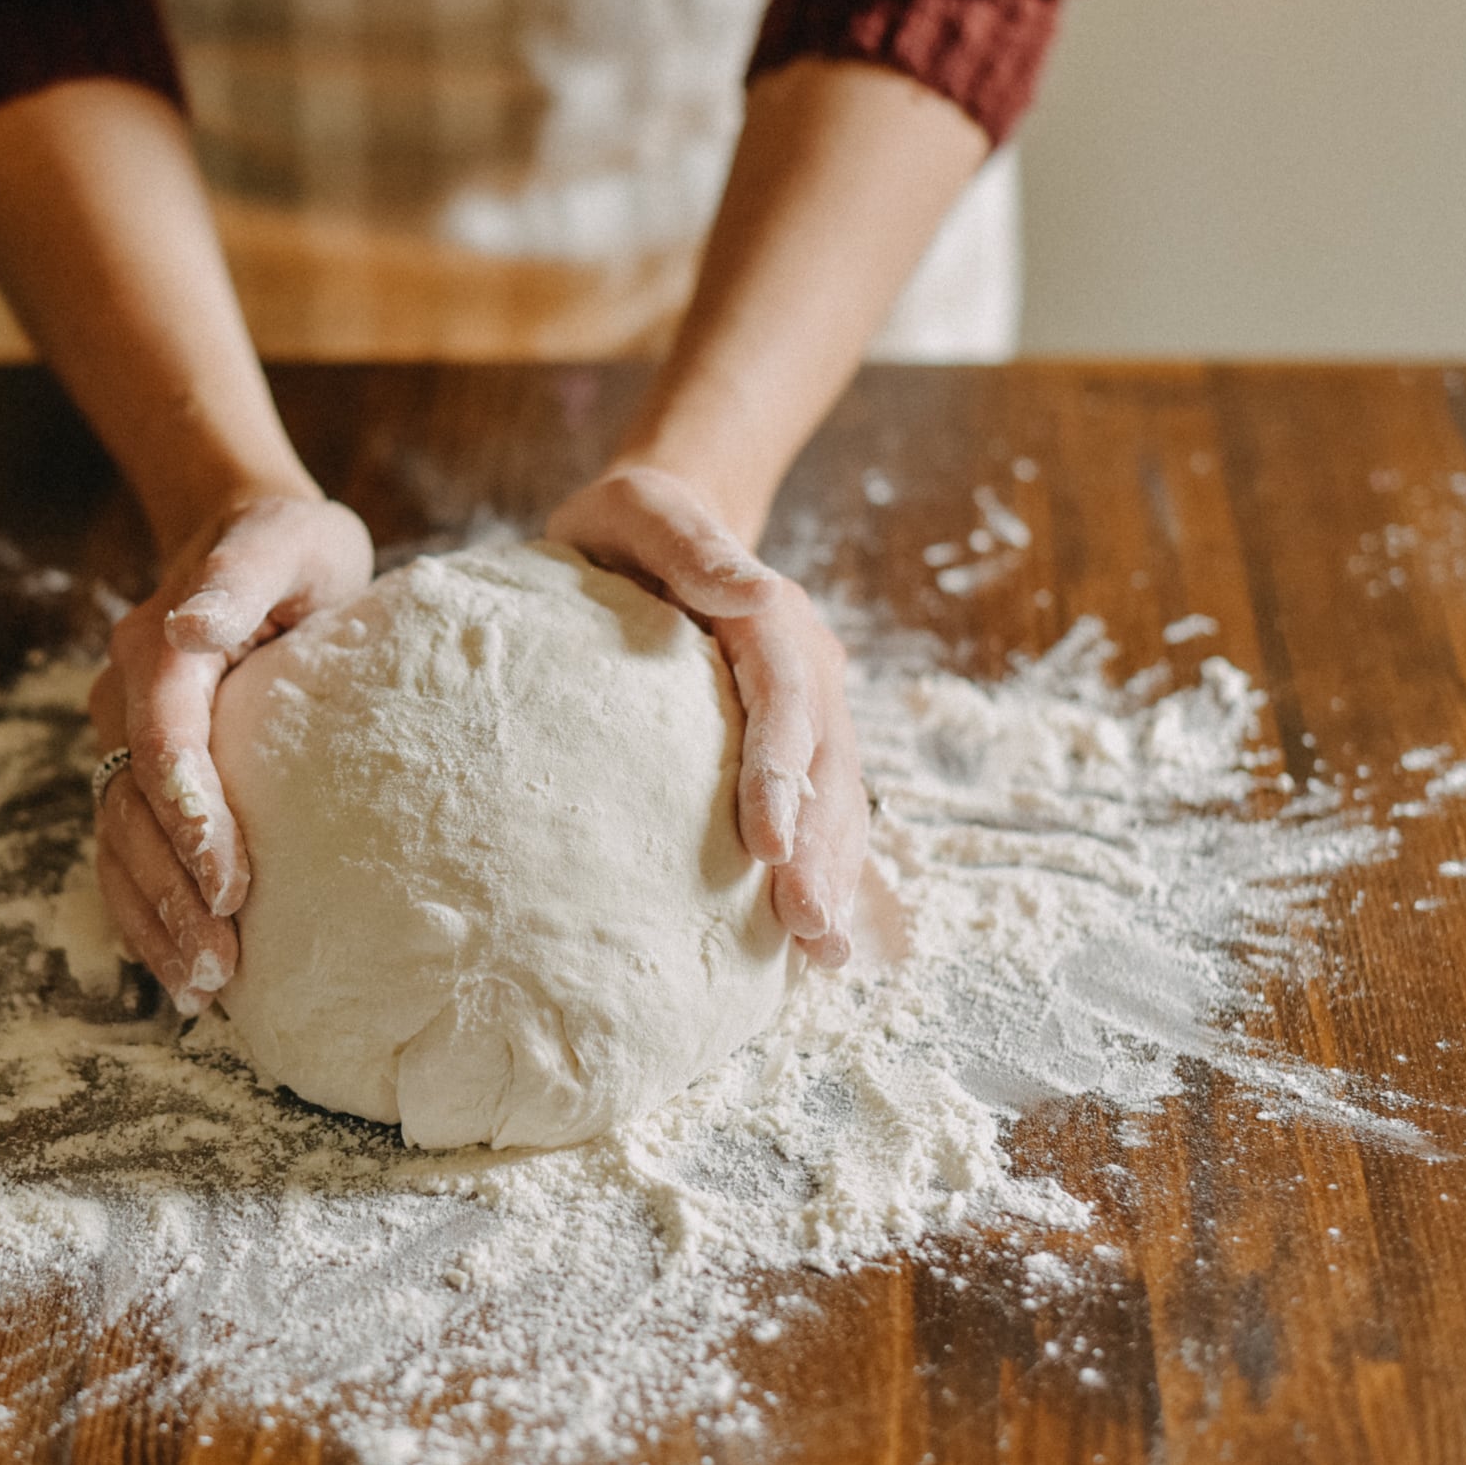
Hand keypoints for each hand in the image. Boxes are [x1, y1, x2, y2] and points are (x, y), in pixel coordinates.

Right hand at [90, 493, 373, 1011]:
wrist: (248, 544)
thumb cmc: (287, 549)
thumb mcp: (281, 542)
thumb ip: (240, 578)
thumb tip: (190, 624)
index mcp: (159, 647)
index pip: (162, 739)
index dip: (189, 814)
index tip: (231, 881)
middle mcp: (124, 699)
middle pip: (130, 808)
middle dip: (172, 891)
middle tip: (224, 963)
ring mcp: (122, 741)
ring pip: (118, 844)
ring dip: (154, 920)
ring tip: (205, 989)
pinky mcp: (139, 777)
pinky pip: (126, 854)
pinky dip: (147, 917)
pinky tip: (183, 977)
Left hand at [547, 466, 861, 966]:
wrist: (655, 528)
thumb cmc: (631, 525)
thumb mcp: (642, 511)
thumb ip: (692, 546)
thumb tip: (754, 589)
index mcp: (772, 618)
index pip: (786, 696)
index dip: (782, 770)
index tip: (769, 841)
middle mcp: (804, 669)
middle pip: (826, 764)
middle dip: (821, 850)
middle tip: (809, 929)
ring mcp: (805, 711)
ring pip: (835, 799)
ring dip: (834, 874)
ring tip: (826, 953)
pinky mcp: (786, 746)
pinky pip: (816, 811)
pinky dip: (821, 871)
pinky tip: (810, 941)